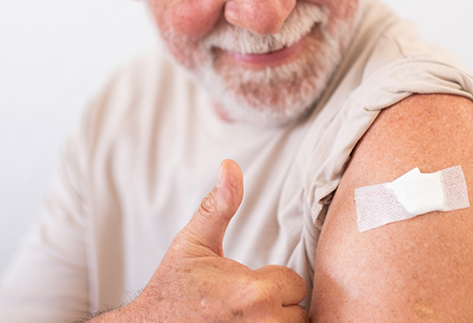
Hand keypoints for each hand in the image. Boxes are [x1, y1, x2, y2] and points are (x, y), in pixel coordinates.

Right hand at [115, 159, 308, 321]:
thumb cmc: (173, 287)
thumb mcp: (194, 242)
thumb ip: (219, 205)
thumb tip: (230, 165)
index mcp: (252, 292)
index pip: (294, 283)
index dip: (272, 281)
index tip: (245, 284)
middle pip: (299, 312)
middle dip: (279, 306)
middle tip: (246, 303)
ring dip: (276, 321)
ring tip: (248, 315)